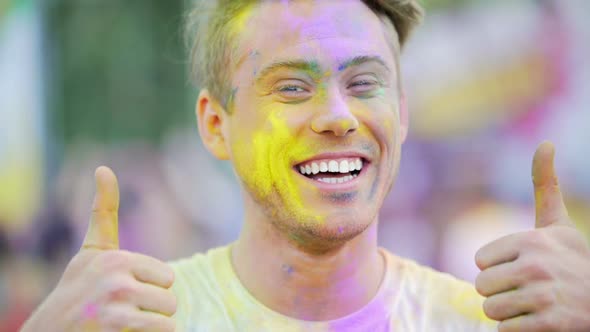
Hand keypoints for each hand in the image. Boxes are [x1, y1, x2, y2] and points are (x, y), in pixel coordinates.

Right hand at [21, 166, 176, 331]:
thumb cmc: (79, 287)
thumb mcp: (92, 250)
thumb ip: (103, 211)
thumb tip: (103, 168)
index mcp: (116, 259)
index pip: (167, 278)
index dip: (150, 289)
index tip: (122, 292)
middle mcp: (116, 280)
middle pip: (171, 299)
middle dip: (152, 310)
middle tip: (123, 312)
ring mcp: (116, 308)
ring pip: (168, 319)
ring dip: (150, 326)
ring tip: (123, 325)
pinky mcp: (117, 328)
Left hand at [475, 141, 589, 331]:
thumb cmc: (575, 260)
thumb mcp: (559, 224)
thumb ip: (545, 185)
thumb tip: (545, 142)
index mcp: (530, 239)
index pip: (479, 262)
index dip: (497, 268)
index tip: (522, 267)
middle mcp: (536, 265)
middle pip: (481, 287)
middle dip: (499, 292)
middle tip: (526, 290)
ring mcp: (544, 296)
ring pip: (491, 311)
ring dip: (508, 313)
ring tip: (532, 305)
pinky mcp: (551, 323)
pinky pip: (506, 331)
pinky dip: (517, 330)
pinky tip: (538, 322)